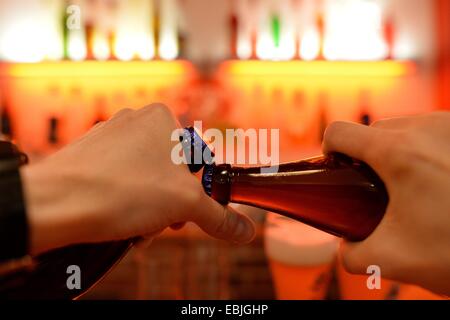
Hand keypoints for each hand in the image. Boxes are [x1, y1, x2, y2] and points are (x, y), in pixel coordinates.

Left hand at [22, 104, 255, 254]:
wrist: (57, 203)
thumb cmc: (124, 190)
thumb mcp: (185, 205)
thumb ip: (219, 217)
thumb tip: (246, 231)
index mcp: (163, 119)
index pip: (198, 157)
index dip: (199, 190)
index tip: (190, 211)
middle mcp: (135, 120)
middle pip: (171, 169)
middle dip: (172, 202)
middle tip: (165, 222)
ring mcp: (108, 136)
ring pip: (145, 177)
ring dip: (150, 206)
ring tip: (139, 226)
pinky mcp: (88, 155)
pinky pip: (119, 179)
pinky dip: (125, 201)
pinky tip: (119, 220)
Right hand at [323, 112, 449, 295]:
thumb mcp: (396, 260)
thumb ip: (354, 256)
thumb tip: (345, 249)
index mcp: (398, 153)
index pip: (339, 132)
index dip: (329, 151)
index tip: (338, 173)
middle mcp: (426, 128)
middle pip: (372, 131)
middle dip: (366, 159)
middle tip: (377, 192)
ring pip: (404, 129)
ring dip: (398, 153)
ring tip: (415, 189)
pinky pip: (433, 132)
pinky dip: (426, 151)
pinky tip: (440, 181)